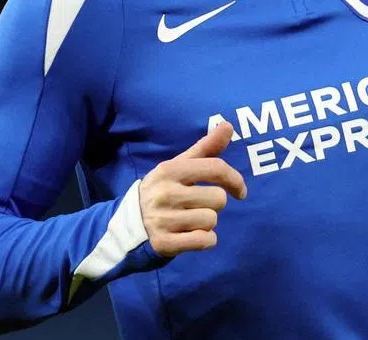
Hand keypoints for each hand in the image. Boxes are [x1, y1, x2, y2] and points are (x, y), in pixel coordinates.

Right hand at [139, 121, 247, 256]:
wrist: (127, 224)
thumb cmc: (163, 190)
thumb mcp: (179, 165)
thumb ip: (206, 147)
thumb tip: (228, 125)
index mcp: (170, 170)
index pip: (215, 168)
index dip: (235, 179)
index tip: (240, 191)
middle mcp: (165, 193)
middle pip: (218, 198)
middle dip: (215, 204)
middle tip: (199, 206)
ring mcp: (163, 220)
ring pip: (211, 221)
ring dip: (208, 223)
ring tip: (191, 220)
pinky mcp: (164, 243)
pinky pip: (204, 241)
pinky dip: (205, 241)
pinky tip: (191, 236)